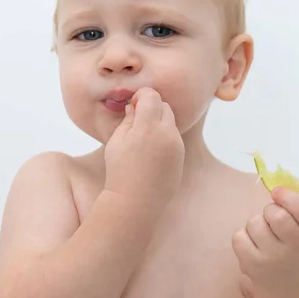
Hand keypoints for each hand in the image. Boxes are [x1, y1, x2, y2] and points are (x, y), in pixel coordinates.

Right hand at [104, 87, 184, 205]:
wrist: (135, 201)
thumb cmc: (120, 171)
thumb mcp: (117, 142)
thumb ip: (128, 120)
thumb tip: (134, 107)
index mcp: (148, 127)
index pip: (151, 96)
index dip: (142, 96)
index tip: (134, 104)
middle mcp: (166, 133)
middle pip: (164, 106)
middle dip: (152, 108)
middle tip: (138, 120)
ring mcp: (177, 146)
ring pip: (171, 122)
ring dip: (159, 123)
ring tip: (143, 140)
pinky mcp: (181, 157)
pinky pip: (174, 139)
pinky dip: (164, 138)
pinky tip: (151, 153)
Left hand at [232, 186, 298, 293]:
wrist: (286, 285)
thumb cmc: (293, 248)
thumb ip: (295, 207)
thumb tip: (278, 185)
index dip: (288, 197)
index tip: (277, 193)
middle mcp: (294, 249)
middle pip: (275, 214)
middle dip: (270, 211)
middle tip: (273, 220)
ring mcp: (272, 258)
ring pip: (254, 222)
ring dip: (256, 224)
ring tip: (264, 237)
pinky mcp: (251, 264)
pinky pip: (239, 236)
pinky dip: (243, 237)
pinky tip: (253, 246)